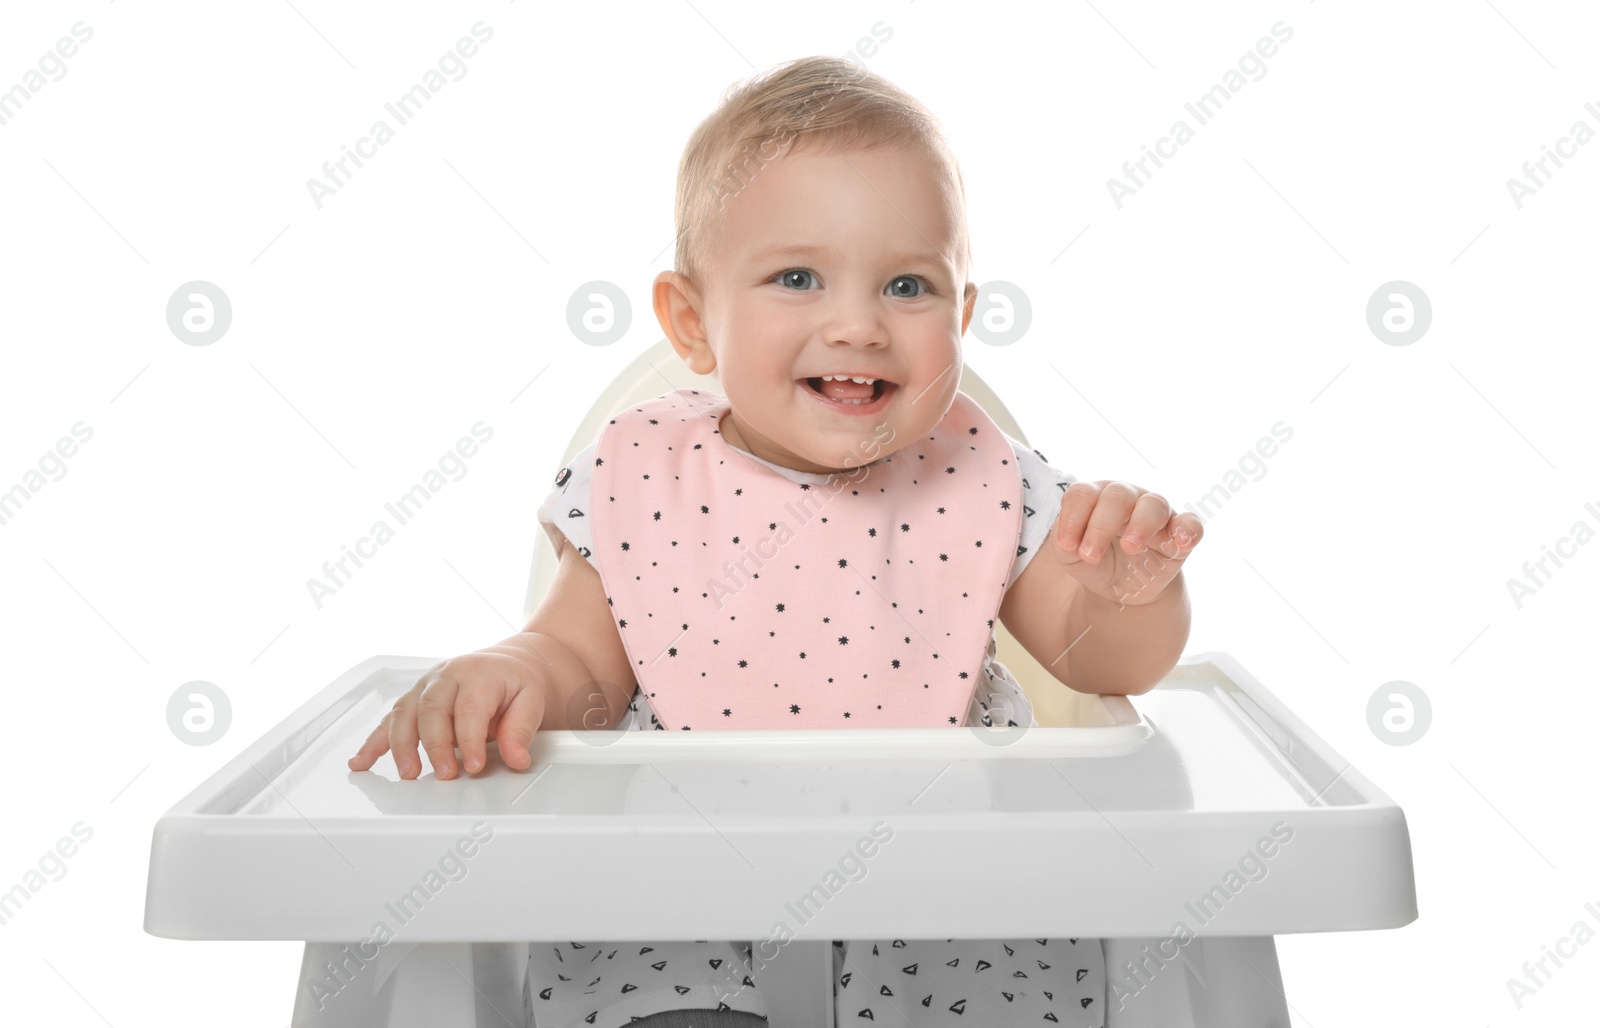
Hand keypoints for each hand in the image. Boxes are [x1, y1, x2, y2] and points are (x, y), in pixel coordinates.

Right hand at [346, 649, 549, 778]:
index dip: (470, 740)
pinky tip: (361, 761)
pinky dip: (374, 742)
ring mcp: (425, 686)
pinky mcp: (413, 699)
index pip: (469, 708)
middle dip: (435, 745)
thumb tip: (516, 759)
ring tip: (409, 773)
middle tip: (445, 774)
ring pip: (404, 713)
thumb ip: (522, 730)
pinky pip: (389, 720)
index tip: (474, 767)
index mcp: (478, 673)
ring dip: (402, 745)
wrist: (510, 665)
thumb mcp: (533, 701)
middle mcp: (446, 676)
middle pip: (431, 709)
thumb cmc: (518, 684)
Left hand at [1050, 480, 1202, 606]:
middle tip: (1090, 554)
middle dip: (1101, 525)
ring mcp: (1156, 513)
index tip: (1066, 546)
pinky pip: (1191, 523)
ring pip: (1154, 504)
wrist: (1122, 588)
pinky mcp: (1180, 533)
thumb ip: (1064, 545)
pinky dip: (1187, 530)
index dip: (1073, 516)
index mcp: (1096, 497)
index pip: (1083, 493)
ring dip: (1141, 524)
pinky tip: (1179, 542)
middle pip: (1117, 495)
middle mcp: (1127, 497)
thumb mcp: (1071, 556)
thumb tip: (1069, 542)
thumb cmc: (1095, 561)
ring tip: (1130, 547)